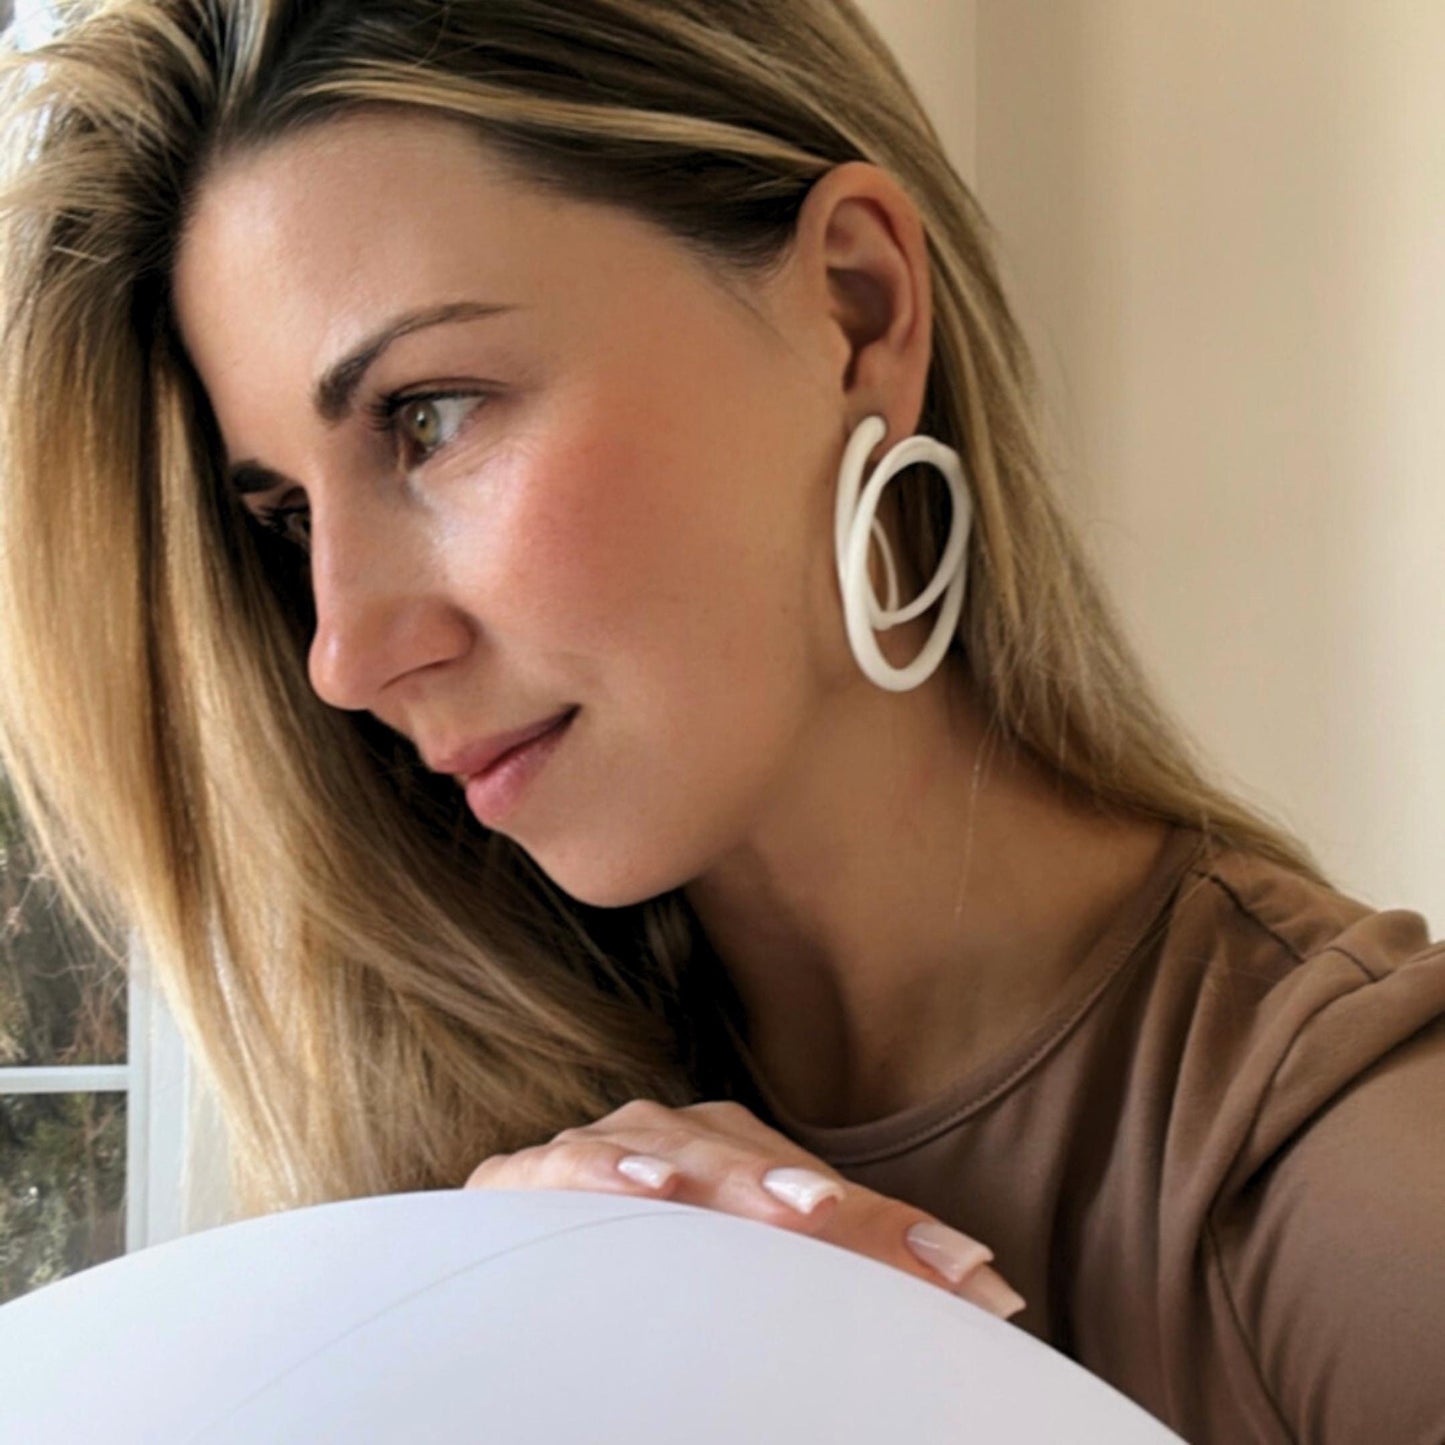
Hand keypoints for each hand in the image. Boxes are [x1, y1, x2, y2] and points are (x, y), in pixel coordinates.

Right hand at [463, 1097, 1024, 1319]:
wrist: (508, 1254)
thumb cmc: (631, 1263)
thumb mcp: (740, 1273)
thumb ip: (842, 1275)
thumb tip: (991, 1292)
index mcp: (734, 1154)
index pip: (830, 1193)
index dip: (900, 1234)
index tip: (978, 1282)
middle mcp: (680, 1139)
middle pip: (770, 1170)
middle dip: (846, 1209)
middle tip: (918, 1250)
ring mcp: (609, 1148)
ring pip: (686, 1154)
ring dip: (744, 1179)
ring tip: (806, 1210)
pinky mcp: (531, 1176)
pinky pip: (573, 1166)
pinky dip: (611, 1172)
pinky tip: (654, 1192)